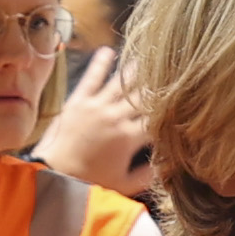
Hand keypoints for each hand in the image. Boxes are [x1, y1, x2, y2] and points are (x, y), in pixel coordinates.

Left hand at [40, 60, 156, 203]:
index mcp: (130, 137)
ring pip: (122, 82)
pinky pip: (92, 78)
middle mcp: (117, 117)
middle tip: (169, 69)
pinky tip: (108, 50)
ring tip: (148, 56)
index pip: (157, 118)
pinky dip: (100, 63)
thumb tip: (165, 164)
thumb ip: (147, 174)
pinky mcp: (78, 101)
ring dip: (136, 69)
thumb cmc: (89, 184)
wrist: (54, 177)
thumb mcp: (124, 185)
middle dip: (158, 83)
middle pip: (144, 95)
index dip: (170, 108)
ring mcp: (97, 106)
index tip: (180, 100)